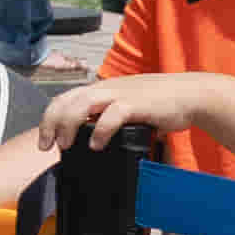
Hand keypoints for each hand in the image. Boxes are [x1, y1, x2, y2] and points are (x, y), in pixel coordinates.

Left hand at [37, 68, 204, 157]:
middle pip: (66, 100)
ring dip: (69, 125)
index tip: (45, 140)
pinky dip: (100, 130)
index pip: (65, 98)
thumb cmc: (159, 104)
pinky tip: (96, 145)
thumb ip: (109, 117)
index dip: (49, 117)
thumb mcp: (127, 107)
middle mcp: (106, 88)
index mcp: (102, 89)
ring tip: (65, 145)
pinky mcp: (136, 103)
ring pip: (83, 103)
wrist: (190, 95)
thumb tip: (93, 141)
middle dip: (50, 123)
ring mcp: (121, 94)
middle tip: (46, 145)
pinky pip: (112, 114)